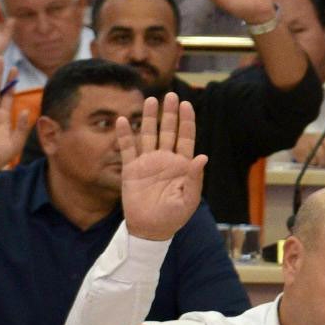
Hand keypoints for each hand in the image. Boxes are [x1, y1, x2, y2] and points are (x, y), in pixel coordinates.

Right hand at [118, 94, 206, 240]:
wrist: (150, 229)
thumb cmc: (173, 217)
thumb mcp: (188, 200)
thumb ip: (195, 178)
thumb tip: (202, 157)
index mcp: (182, 165)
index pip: (186, 138)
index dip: (187, 121)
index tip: (187, 104)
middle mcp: (165, 159)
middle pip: (168, 131)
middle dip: (169, 113)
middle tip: (170, 95)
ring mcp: (148, 163)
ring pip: (148, 135)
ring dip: (149, 118)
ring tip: (150, 99)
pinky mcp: (131, 169)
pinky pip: (127, 149)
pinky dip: (125, 135)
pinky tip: (122, 120)